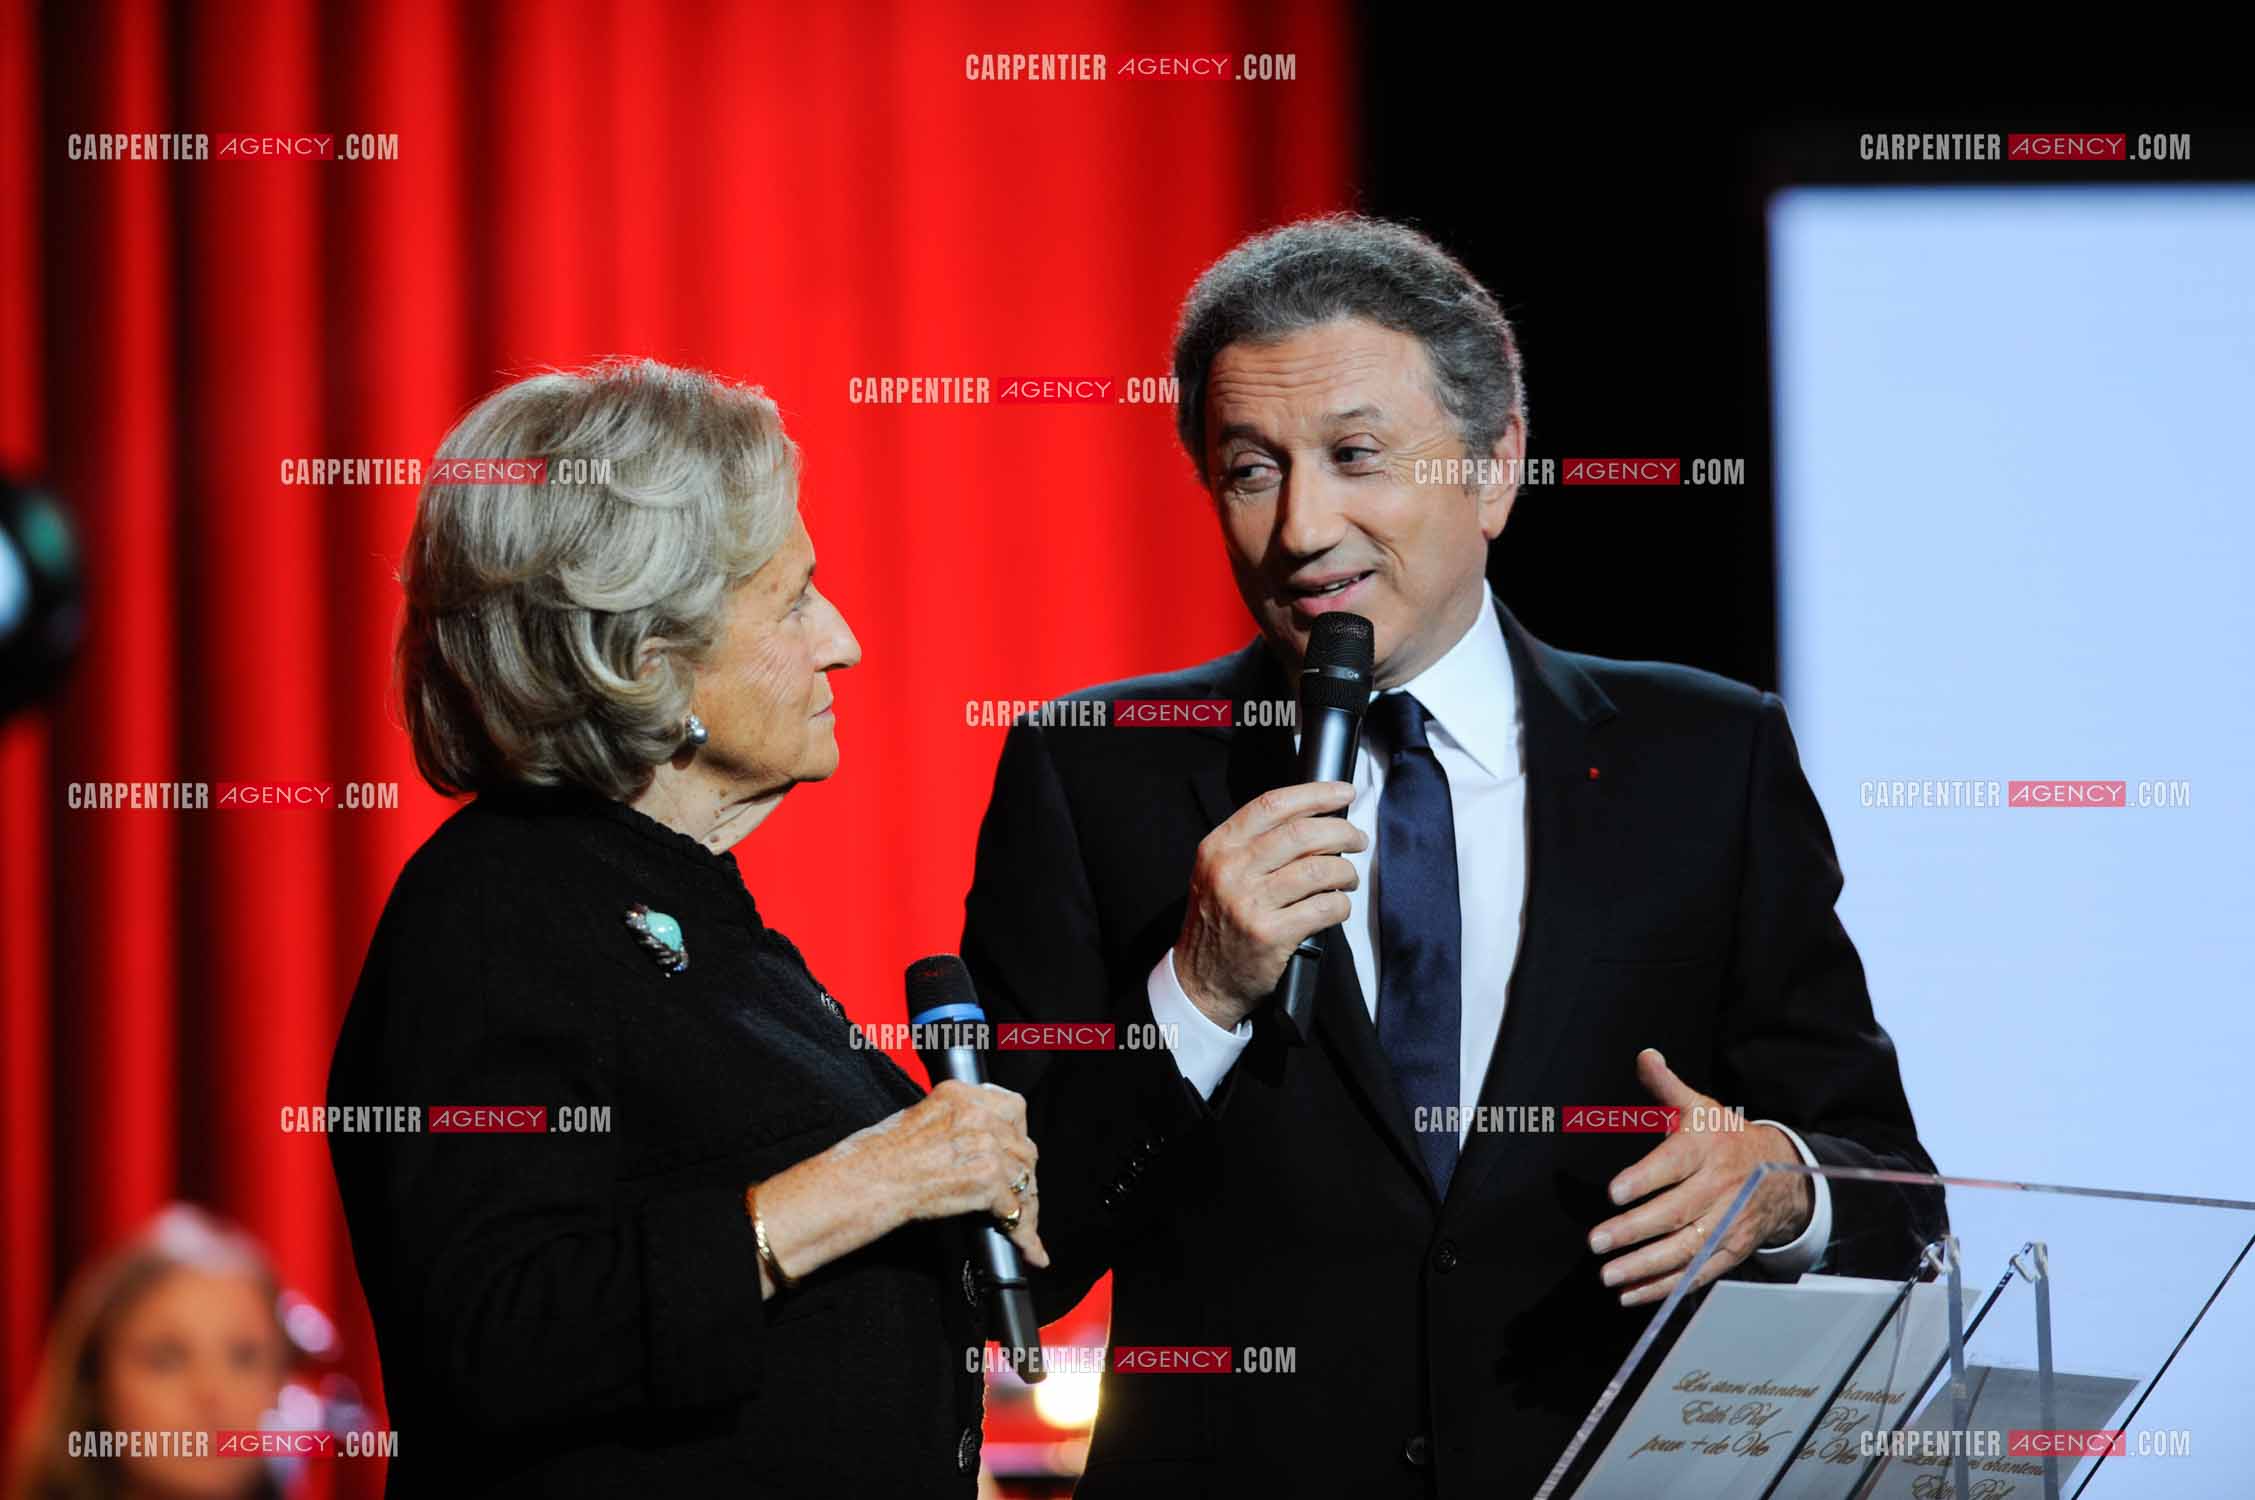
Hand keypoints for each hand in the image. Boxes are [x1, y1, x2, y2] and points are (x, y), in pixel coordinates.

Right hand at [755, 1079, 1047, 1294]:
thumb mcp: (919, 1122)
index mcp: (959, 1095)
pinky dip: (1022, 1232)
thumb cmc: (877, 1158)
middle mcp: (976, 1114)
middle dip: (1023, 1177)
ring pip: (1024, 1178)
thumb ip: (954, 1125)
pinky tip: (1028, 1248)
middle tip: (1021, 1201)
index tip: (1017, 1155)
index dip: (1018, 1137)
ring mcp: (984, 1144)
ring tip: (1024, 1229)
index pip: (1012, 1108)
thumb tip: (978, 1148)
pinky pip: (1016, 1208)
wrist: (865, 1182)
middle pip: (1023, 1147)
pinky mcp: (986, 1178)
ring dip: (1026, 1206)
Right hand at [1174, 781, 1364, 1028]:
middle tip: (1357, 839)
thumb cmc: (1219, 922)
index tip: (1343, 792)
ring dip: (1346, 872)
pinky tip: (1337, 907)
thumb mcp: (1218, 872)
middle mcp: (1231, 871)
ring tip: (1348, 879)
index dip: (1316, 794)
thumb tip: (1314, 819)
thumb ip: (1254, 844)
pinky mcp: (1270, 934)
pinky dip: (1341, 905)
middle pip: (1302, 833)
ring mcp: (1250, 903)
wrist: (1202, 980)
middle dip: (1342, 831)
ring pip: (1319, 870)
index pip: (1273, 805)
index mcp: (1218, 847)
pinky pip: (1324, 908)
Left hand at [1586, 1048, 1812, 1307]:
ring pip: (1685, 1250)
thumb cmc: (1726, 1137)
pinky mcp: (1731, 1250)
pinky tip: (1631, 1294)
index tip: (1614, 1191)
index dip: (1645, 1178)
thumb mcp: (1700, 1107)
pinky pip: (1697, 1273)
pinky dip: (1664, 1287)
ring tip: (1608, 1274)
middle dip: (1634, 1230)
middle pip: (1675, 1213)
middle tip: (1597, 1241)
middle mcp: (1720, 1188)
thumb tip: (1645, 1056)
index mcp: (1707, 1149)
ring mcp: (1728, 1223)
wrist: (1783, 1174)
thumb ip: (1666, 1086)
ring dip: (1645, 1266)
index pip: (1674, 1164)